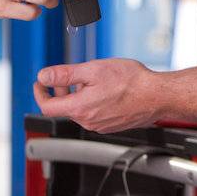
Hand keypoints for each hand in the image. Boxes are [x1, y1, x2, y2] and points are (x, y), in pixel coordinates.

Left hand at [34, 58, 162, 132]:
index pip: (47, 107)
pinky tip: (102, 89)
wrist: (157, 96)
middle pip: (64, 108)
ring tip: (88, 79)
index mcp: (80, 109)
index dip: (39, 94)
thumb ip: (65, 74)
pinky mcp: (111, 125)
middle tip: (64, 77)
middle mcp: (88, 121)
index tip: (40, 84)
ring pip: (79, 111)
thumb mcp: (92, 70)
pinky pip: (93, 114)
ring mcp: (100, 125)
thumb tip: (44, 76)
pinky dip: (90, 102)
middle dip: (60, 92)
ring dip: (76, 96)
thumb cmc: (131, 82)